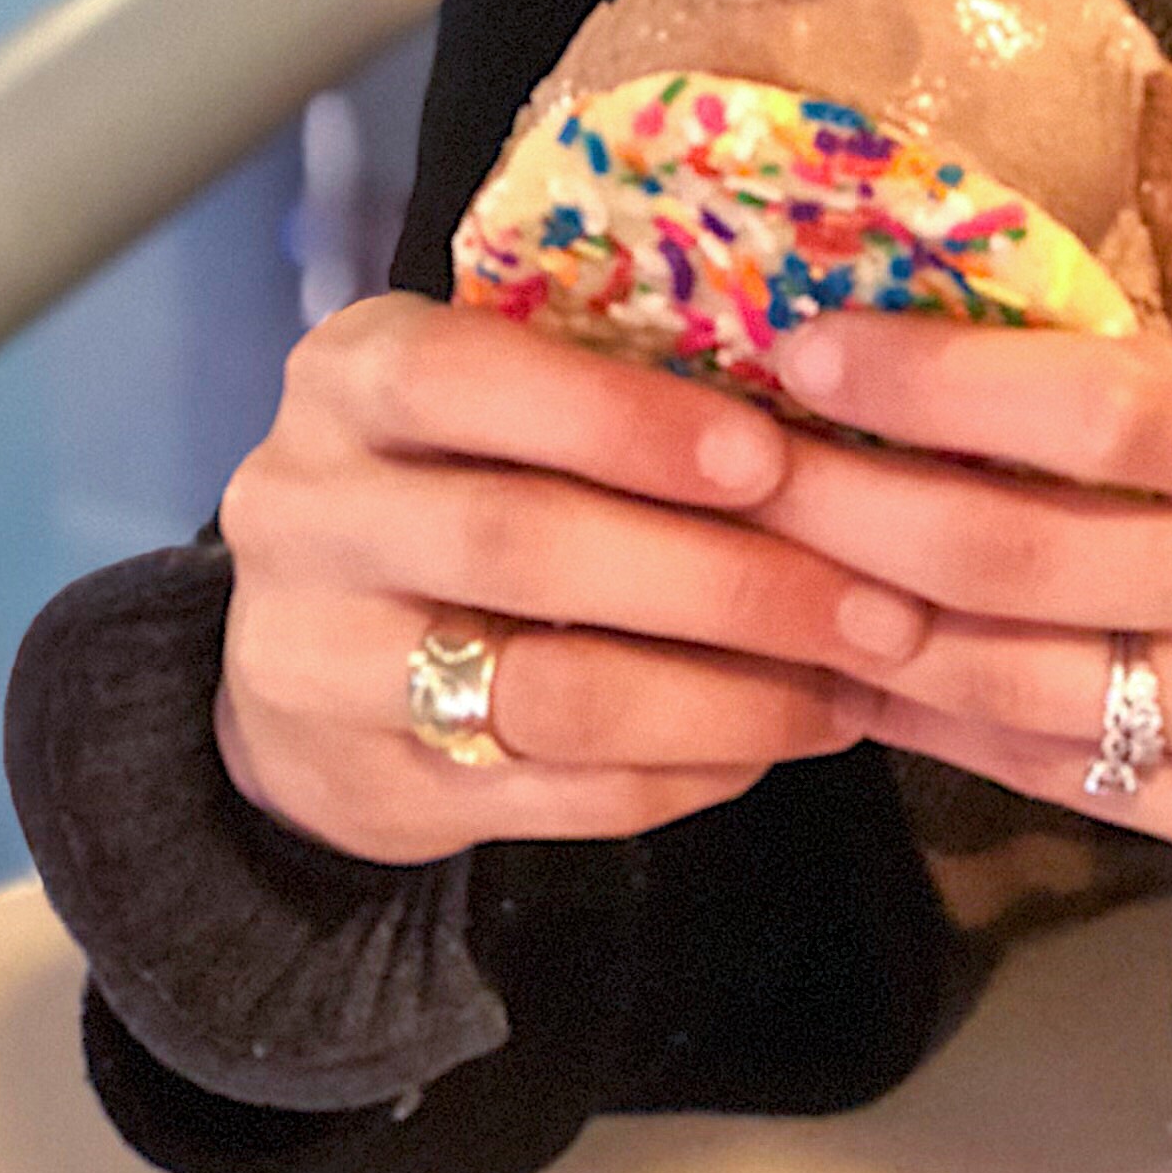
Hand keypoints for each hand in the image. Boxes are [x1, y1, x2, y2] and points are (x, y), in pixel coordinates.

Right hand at [213, 295, 924, 863]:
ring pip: (544, 692)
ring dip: (721, 697)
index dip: (622, 419)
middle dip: (718, 579)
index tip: (768, 457)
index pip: (466, 380)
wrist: (300, 642)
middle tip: (871, 605)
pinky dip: (679, 772)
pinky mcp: (366, 790)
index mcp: (350, 377)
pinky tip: (769, 745)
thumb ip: (605, 382)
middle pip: (520, 545)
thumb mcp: (484, 397)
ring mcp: (316, 663)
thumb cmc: (449, 473)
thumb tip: (830, 399)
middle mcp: (306, 511)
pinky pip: (550, 795)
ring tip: (846, 689)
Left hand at [746, 315, 1171, 886]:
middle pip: (1027, 562)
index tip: (813, 346)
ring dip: (869, 626)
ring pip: (1021, 688)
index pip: (1116, 410)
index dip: (946, 384)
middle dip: (850, 510)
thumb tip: (971, 306)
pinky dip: (945, 725)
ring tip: (766, 563)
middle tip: (735, 461)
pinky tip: (866, 665)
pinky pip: (1068, 781)